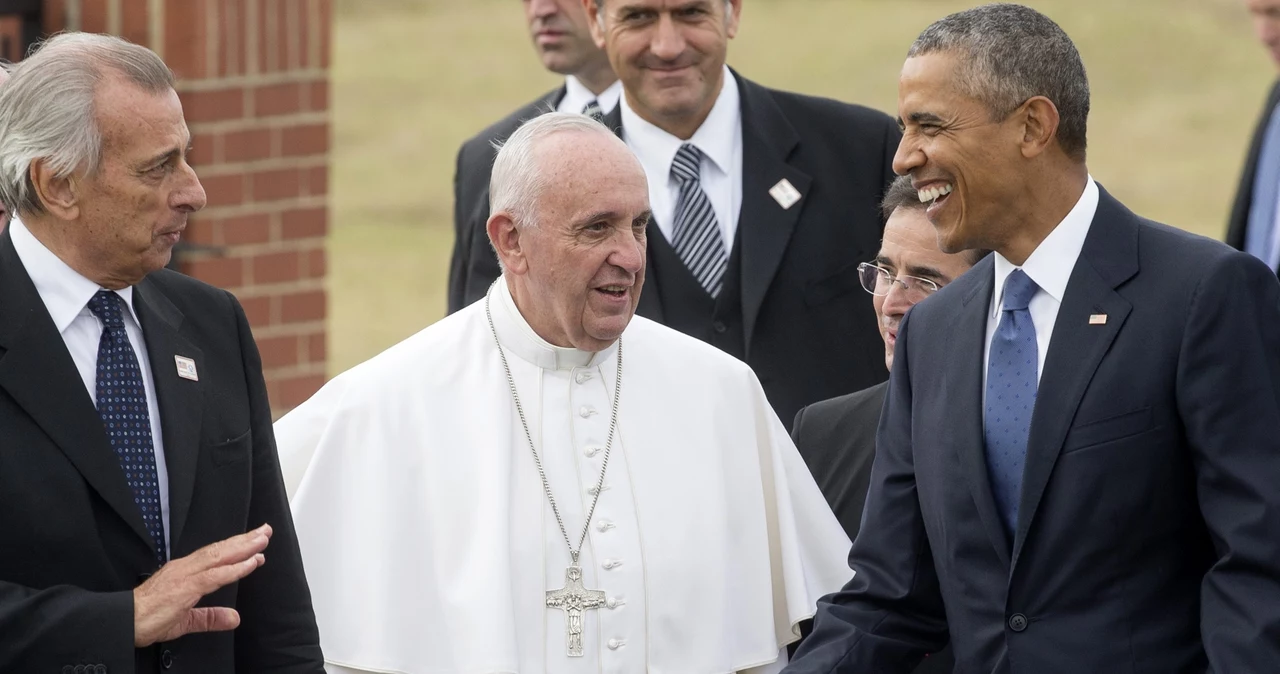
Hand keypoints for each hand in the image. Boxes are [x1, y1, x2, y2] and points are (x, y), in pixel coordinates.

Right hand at [133, 523, 272, 646]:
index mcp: (184, 572)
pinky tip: (250, 564)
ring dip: (243, 548)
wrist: (125, 622)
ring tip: (262, 540)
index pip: (215, 555)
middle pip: (220, 549)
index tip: (255, 543)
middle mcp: (185, 568)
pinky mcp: (184, 587)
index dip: (236, 548)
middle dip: (244, 540)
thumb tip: (234, 618)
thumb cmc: (147, 618)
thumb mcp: (186, 620)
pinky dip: (234, 569)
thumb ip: (210, 617)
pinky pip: (214, 575)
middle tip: (265, 531)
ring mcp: (185, 575)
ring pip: (219, 556)